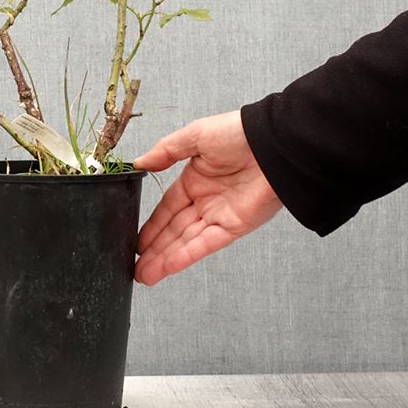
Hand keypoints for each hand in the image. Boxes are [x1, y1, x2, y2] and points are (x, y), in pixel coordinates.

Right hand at [133, 110, 282, 285]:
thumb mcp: (194, 135)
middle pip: (174, 230)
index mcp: (195, 179)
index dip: (151, 226)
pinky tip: (166, 267)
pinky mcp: (235, 226)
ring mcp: (220, 215)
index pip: (167, 208)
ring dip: (164, 259)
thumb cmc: (239, 133)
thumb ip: (165, 151)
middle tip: (133, 266)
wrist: (273, 143)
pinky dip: (185, 256)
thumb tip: (139, 162)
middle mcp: (206, 200)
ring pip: (186, 242)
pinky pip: (205, 244)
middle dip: (154, 249)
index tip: (136, 241)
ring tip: (143, 275)